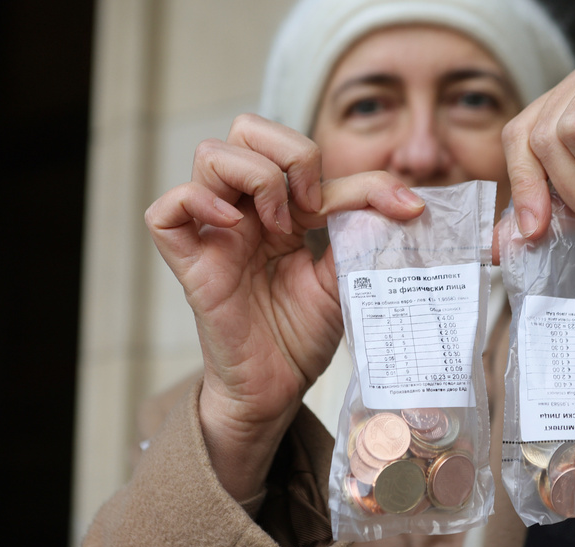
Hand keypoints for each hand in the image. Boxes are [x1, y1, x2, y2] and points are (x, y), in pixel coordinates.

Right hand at [145, 114, 424, 498]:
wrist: (279, 388)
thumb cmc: (304, 333)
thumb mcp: (347, 271)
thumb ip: (365, 228)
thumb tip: (409, 199)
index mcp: (279, 207)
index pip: (293, 146)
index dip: (335, 161)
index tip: (382, 203)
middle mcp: (243, 211)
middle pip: (244, 130)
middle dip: (287, 152)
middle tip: (310, 206)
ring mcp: (213, 234)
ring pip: (210, 156)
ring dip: (256, 177)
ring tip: (281, 226)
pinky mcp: (190, 265)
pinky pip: (165, 211)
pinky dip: (199, 203)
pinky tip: (235, 229)